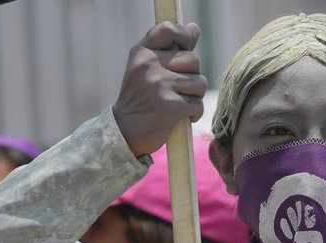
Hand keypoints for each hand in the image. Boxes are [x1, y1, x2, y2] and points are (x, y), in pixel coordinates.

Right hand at [113, 22, 206, 156]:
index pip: (168, 29)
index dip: (183, 37)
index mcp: (142, 52)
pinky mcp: (169, 106)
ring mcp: (159, 85)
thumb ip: (172, 49)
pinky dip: (194, 113)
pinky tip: (182, 117)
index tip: (184, 50)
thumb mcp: (148, 68)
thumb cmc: (141, 99)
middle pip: (194, 60)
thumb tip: (194, 28)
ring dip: (195, 97)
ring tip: (180, 103)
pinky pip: (198, 104)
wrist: (125, 132)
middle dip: (193, 76)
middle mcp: (149, 65)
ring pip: (200, 83)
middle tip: (180, 90)